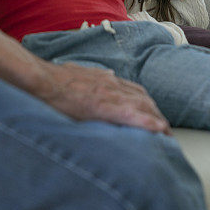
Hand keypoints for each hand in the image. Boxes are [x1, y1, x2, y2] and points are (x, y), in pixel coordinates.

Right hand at [35, 61, 171, 134]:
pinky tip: (159, 130)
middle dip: (156, 114)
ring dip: (157, 120)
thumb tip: (107, 76)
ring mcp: (109, 94)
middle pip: (144, 99)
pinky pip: (131, 114)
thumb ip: (94, 78)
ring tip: (167, 137)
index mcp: (106, 79)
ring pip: (142, 105)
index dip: (147, 104)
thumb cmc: (54, 79)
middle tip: (166, 132)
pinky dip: (147, 121)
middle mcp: (112, 84)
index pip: (135, 91)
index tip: (154, 115)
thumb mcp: (79, 73)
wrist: (41, 80)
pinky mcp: (103, 106)